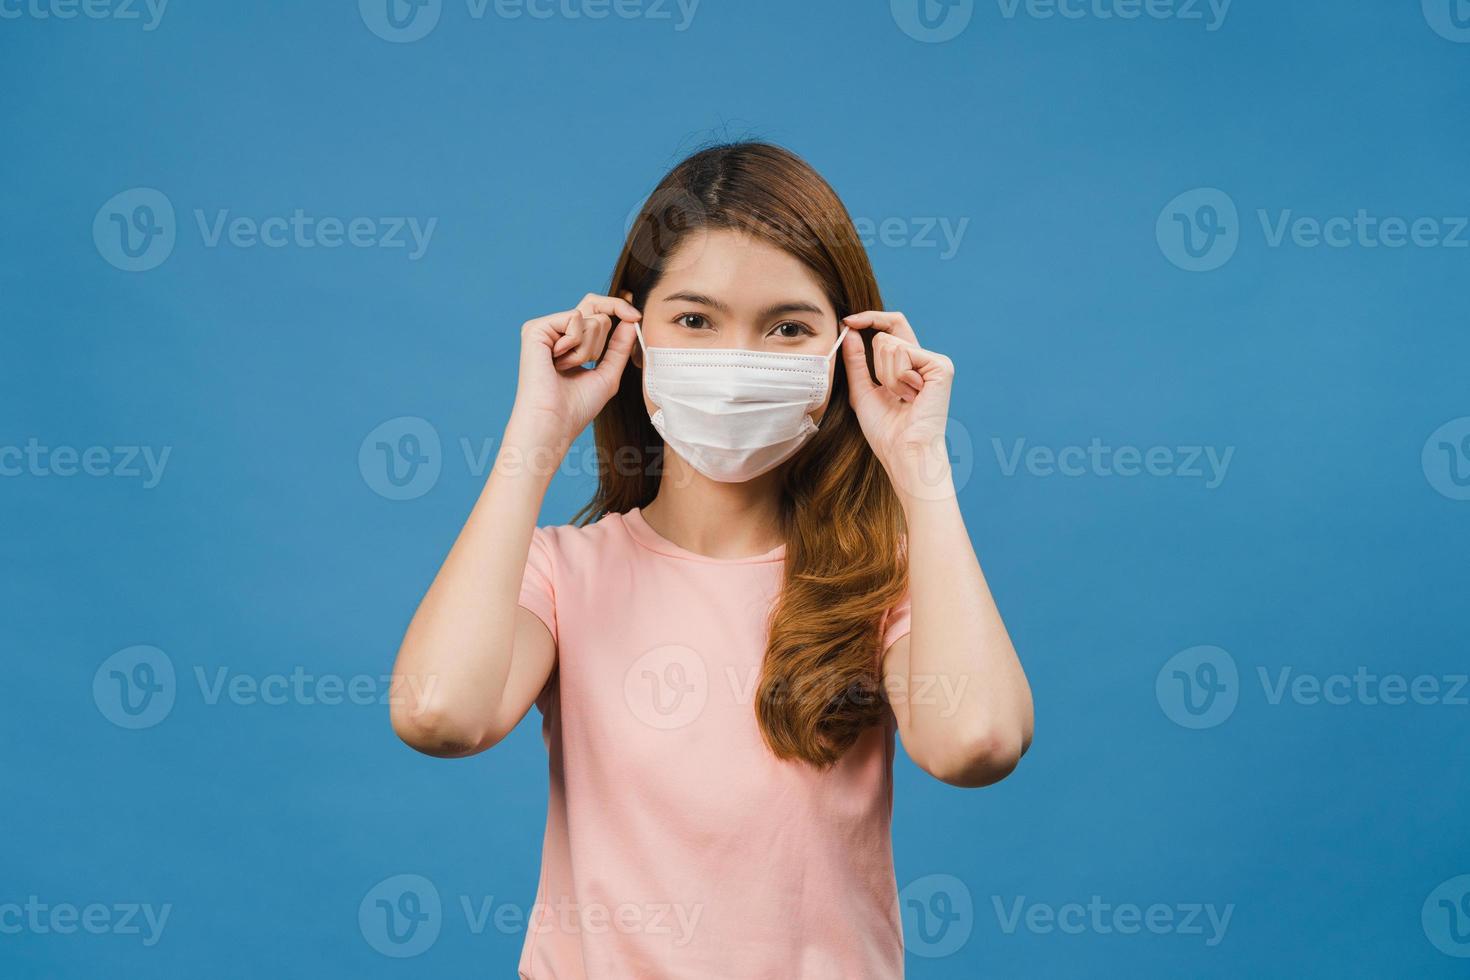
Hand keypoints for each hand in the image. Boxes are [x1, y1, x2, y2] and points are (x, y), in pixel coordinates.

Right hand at [511, 293, 640, 445]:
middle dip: (604, 337)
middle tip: (588, 362)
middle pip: (596, 307)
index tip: (636, 316)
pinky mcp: (536, 328)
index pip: (597, 312)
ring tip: (567, 368)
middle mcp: (555, 331)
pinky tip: (559, 362)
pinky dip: (576, 344)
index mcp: (568, 341)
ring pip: (590, 317)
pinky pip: (574, 318)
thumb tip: (630, 319)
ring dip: (589, 349)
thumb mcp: (608, 374)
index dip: (617, 307)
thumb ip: (619, 346)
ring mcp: (544, 328)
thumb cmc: (576, 408)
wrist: (554, 423)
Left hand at [840, 310, 955, 499]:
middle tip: (889, 392)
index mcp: (908, 364)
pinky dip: (898, 378)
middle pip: (888, 331)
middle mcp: (924, 359)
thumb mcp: (862, 390)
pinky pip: (904, 354)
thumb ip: (855, 361)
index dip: (870, 319)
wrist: (903, 452)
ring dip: (886, 376)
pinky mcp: (941, 366)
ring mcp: (934, 361)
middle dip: (875, 363)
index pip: (891, 326)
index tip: (848, 322)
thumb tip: (850, 332)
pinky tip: (911, 397)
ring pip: (890, 345)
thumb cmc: (886, 431)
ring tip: (902, 399)